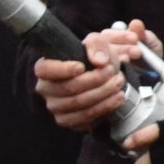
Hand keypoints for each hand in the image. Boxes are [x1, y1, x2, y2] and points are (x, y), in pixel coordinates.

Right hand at [34, 21, 156, 130]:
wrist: (101, 78)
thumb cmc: (93, 59)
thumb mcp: (96, 43)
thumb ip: (97, 45)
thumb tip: (99, 61)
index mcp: (45, 68)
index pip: (45, 69)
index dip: (63, 69)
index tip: (81, 67)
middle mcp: (46, 89)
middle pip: (68, 88)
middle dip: (95, 80)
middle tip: (113, 72)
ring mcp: (56, 107)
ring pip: (79, 104)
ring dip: (103, 93)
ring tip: (119, 83)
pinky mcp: (68, 121)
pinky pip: (85, 118)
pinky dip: (105, 107)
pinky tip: (117, 98)